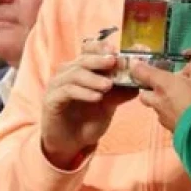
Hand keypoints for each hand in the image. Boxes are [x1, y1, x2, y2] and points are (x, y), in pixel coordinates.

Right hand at [41, 39, 135, 168]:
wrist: (71, 143)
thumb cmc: (87, 121)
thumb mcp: (108, 106)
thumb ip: (120, 93)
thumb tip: (139, 83)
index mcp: (80, 70)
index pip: (87, 50)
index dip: (100, 48)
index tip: (116, 51)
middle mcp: (66, 74)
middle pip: (81, 59)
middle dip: (99, 59)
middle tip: (114, 61)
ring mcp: (57, 86)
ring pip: (74, 74)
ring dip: (93, 78)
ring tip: (108, 85)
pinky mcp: (51, 100)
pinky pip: (66, 91)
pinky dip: (83, 92)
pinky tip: (96, 97)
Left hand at [132, 50, 190, 132]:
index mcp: (162, 84)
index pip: (140, 71)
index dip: (138, 66)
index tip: (140, 63)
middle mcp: (158, 100)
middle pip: (144, 93)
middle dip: (150, 88)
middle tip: (165, 83)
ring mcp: (163, 116)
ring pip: (156, 106)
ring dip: (164, 100)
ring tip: (182, 97)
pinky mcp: (172, 129)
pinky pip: (167, 117)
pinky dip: (173, 112)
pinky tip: (187, 110)